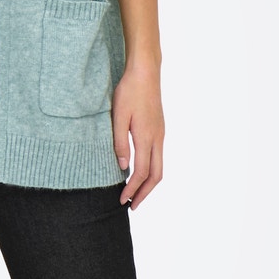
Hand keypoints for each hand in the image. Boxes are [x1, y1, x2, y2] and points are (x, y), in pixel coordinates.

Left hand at [112, 60, 163, 208]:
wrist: (145, 72)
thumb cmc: (129, 91)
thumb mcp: (118, 116)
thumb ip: (119, 143)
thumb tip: (122, 167)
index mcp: (146, 137)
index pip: (141, 172)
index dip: (132, 189)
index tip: (122, 200)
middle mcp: (157, 138)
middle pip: (156, 175)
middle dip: (144, 193)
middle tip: (132, 206)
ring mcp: (160, 134)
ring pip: (159, 167)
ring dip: (148, 183)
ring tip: (136, 194)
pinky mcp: (159, 129)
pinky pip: (158, 156)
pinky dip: (151, 171)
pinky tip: (140, 172)